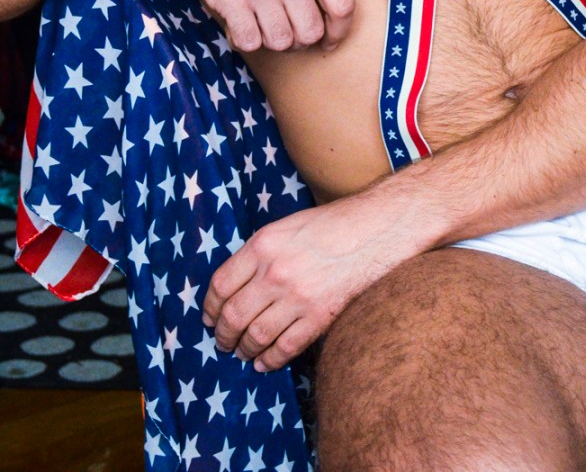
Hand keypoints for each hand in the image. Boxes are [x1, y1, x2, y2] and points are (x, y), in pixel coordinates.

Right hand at [149, 0, 353, 51]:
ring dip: (271, 40)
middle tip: (287, 32)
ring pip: (282, 41)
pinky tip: (238, 23)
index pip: (343, 5)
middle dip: (300, 40)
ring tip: (260, 24)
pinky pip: (249, 41)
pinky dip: (244, 38)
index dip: (339, 30)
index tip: (329, 39)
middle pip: (312, 31)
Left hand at [201, 197, 410, 369]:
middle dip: (223, 336)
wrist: (373, 230)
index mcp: (263, 245)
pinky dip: (270, 361)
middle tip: (223, 342)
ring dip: (244, 351)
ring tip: (243, 353)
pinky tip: (265, 363)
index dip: (210, 308)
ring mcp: (298, 296)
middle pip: (233, 316)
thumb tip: (234, 287)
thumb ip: (258, 254)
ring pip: (256, 337)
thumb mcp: (285, 228)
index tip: (209, 318)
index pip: (221, 285)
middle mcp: (275, 272)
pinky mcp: (319, 316)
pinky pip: (285, 348)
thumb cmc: (329, 226)